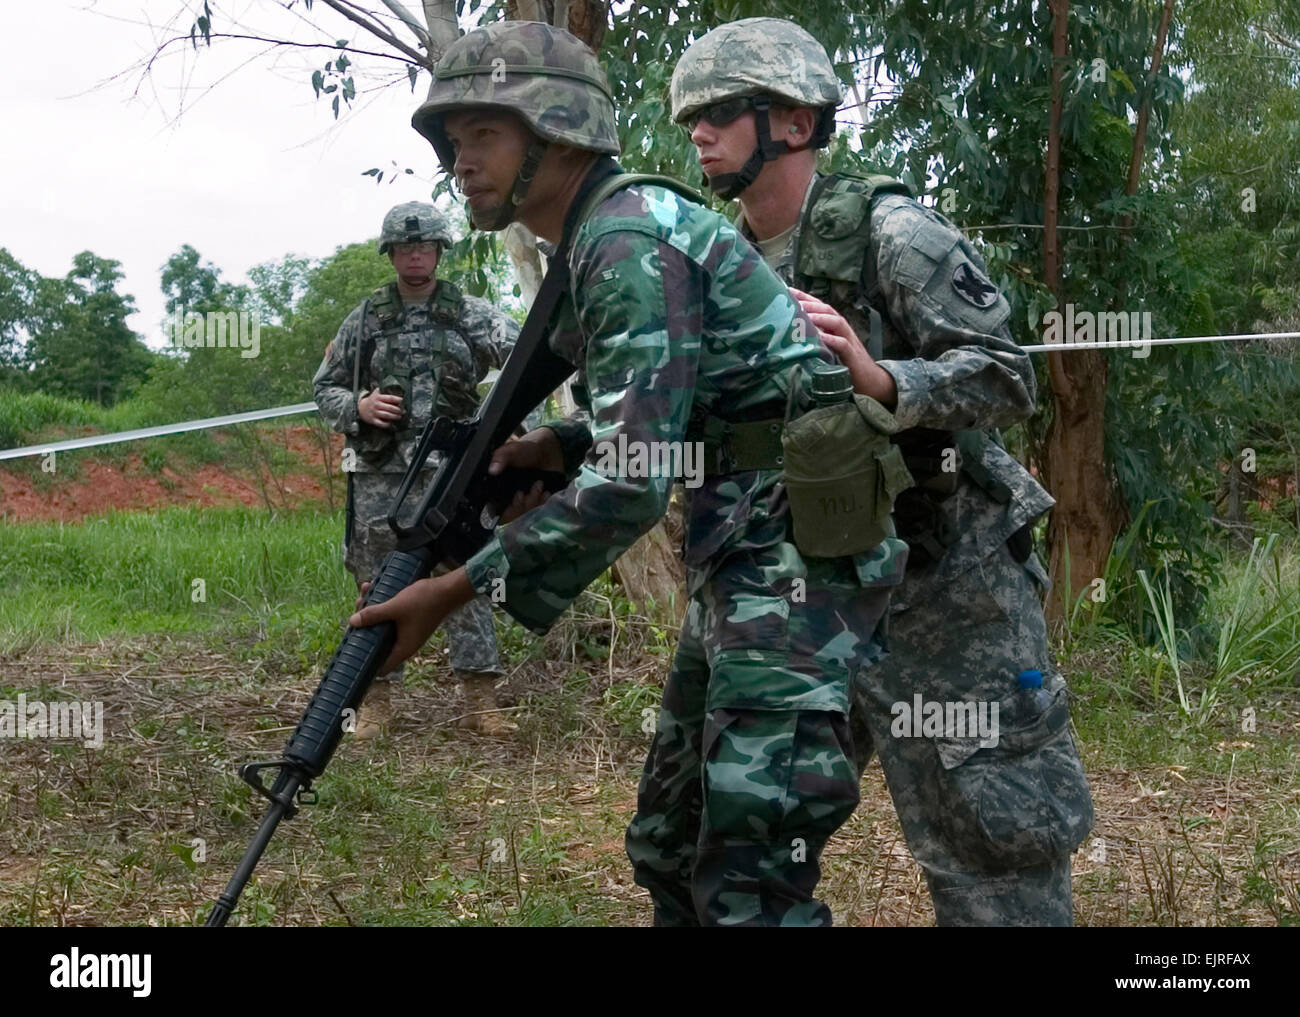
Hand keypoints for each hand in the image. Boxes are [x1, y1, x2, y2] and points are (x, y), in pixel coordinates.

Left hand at [349, 570, 474, 673]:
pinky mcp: (410, 620)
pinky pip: (391, 616)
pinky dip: (383, 606)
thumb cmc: (425, 601)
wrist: (449, 589)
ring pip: (384, 626)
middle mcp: (405, 643)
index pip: (382, 666)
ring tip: (366, 593)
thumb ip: (374, 614)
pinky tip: (376, 588)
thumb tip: (353, 622)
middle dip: (365, 625)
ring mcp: (408, 631)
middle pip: (378, 641)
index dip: (367, 662)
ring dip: (373, 611)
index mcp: (403, 648)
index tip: (353, 650)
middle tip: (358, 609)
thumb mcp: (396, 607)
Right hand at [358, 388, 403, 427]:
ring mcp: (374, 413)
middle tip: (403, 411)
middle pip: (390, 408)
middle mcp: (376, 405)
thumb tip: (398, 390)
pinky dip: (387, 424)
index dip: (398, 400)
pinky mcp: (373, 420)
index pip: (390, 398)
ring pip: (387, 415)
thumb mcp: (377, 393)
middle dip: (399, 410)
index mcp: (378, 397)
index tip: (403, 401)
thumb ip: (385, 391)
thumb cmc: (372, 401)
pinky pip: (382, 424)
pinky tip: (391, 423)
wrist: (361, 408)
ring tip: (399, 417)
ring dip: (395, 417)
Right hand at [488, 431, 564, 523]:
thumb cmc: (526, 450)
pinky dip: (541, 504)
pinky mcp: (535, 503)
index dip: (505, 507)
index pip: (494, 509)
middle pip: (510, 515)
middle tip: (527, 493)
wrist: (548, 451)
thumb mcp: (512, 450)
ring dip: (532, 502)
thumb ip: (501, 457)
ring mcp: (522, 502)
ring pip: (524, 515)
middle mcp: (508, 498)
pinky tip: (545, 493)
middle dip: (520, 506)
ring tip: (538, 486)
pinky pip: (536, 512)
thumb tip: (492, 470)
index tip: (518, 495)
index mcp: (497, 488)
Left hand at [789, 287, 897, 408]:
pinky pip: (843, 344)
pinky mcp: (853, 357)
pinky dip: (832, 339)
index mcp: (836, 328)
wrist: (872, 383)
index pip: (821, 307)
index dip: (806, 297)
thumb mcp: (828, 350)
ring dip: (821, 317)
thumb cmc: (846, 366)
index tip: (788, 290)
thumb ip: (816, 341)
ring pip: (837, 323)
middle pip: (828, 310)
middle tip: (793, 300)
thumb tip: (793, 335)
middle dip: (811, 304)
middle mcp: (843, 331)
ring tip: (806, 315)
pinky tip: (821, 337)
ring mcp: (850, 342)